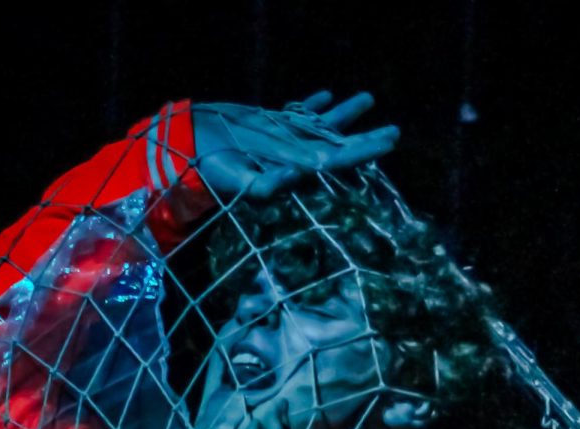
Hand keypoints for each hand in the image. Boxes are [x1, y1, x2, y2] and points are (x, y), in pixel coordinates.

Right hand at [191, 90, 399, 199]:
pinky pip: (297, 115)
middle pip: (338, 145)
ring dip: (345, 115)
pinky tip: (326, 94)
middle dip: (366, 138)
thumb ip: (266, 184)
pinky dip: (313, 105)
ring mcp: (283, 140)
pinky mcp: (268, 126)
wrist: (184, 150)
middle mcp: (294, 155)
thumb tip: (296, 176)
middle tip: (395, 130)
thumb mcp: (237, 179)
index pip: (338, 159)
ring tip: (368, 98)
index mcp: (294, 167)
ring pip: (321, 127)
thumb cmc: (210, 169)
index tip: (389, 141)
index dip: (364, 150)